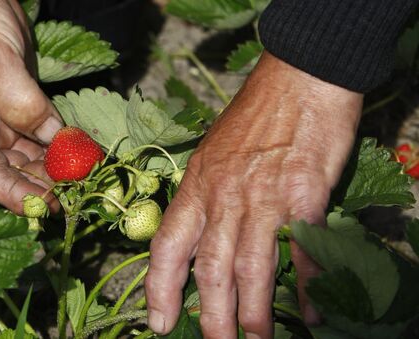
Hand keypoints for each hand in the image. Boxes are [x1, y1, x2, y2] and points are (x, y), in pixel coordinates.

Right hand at [0, 0, 61, 213]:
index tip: (47, 208)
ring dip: (57, 170)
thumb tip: (55, 141)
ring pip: (31, 157)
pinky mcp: (23, 107)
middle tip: (77, 194)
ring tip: (84, 179)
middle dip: (43, 185)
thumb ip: (22, 105)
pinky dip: (62, 146)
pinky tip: (82, 155)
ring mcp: (2, 120)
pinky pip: (44, 135)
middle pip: (13, 170)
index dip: (16, 196)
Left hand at [145, 52, 362, 337]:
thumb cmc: (254, 115)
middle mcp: (223, 196)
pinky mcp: (304, 194)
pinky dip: (306, 285)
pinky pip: (302, 249)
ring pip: (252, 268)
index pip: (168, 247)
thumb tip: (202, 237)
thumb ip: (205, 195)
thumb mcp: (211, 153)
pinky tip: (308, 311)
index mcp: (196, 187)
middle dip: (212, 317)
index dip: (159, 289)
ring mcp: (264, 197)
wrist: (298, 78)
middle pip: (211, 270)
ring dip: (254, 313)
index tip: (158, 322)